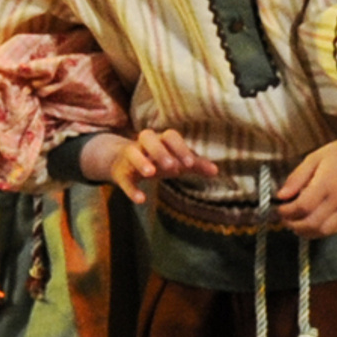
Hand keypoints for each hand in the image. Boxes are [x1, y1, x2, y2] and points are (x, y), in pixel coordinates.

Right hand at [81, 127, 220, 207]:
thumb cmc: (158, 159)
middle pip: (147, 136)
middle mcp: (143, 143)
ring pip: (131, 152)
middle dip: (160, 151)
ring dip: (141, 161)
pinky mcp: (120, 172)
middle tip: (172, 167)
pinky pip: (123, 178)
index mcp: (161, 139)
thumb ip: (196, 165)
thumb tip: (216, 171)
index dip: (180, 148)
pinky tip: (141, 200)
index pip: (170, 136)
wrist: (124, 161)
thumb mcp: (177, 161)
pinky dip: (130, 189)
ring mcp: (129, 156)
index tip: (190, 165)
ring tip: (151, 174)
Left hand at [276, 125, 336, 237]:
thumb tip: (281, 195)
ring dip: (306, 232)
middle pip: (311, 223)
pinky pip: (335, 230)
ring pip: (323, 231)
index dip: (286, 212)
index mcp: (326, 184)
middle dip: (293, 224)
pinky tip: (312, 224)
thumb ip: (296, 178)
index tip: (279, 208)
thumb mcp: (314, 158)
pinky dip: (320, 231)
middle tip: (284, 218)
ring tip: (296, 224)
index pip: (302, 207)